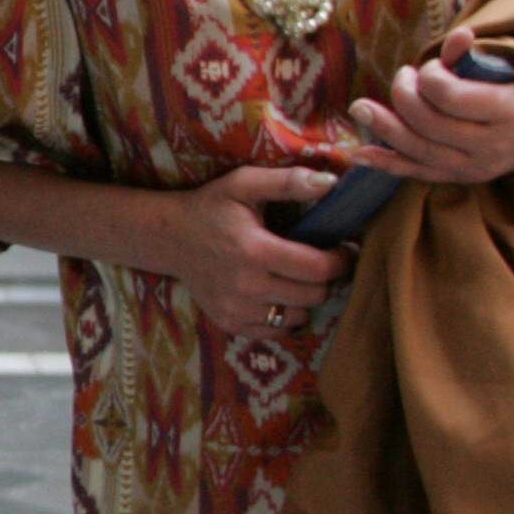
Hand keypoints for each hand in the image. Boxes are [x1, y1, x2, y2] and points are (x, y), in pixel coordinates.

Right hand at [160, 168, 352, 335]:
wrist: (169, 238)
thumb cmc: (211, 207)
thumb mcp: (244, 183)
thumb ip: (288, 182)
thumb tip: (332, 183)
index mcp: (255, 251)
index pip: (317, 269)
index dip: (340, 260)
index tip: (343, 249)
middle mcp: (246, 286)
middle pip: (314, 295)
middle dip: (326, 279)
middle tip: (322, 263)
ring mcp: (236, 309)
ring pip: (299, 317)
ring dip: (307, 299)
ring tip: (299, 279)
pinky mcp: (230, 323)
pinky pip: (276, 331)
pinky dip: (285, 316)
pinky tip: (279, 295)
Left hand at [344, 28, 513, 184]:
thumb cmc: (513, 92)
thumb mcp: (500, 70)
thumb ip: (471, 56)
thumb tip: (460, 35)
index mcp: (506, 111)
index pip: (449, 95)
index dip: (429, 75)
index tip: (429, 66)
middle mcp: (490, 145)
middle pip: (428, 123)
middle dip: (405, 95)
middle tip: (403, 76)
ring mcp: (473, 168)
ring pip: (418, 150)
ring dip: (384, 126)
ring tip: (360, 107)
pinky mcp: (457, 179)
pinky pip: (416, 173)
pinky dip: (386, 163)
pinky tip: (359, 153)